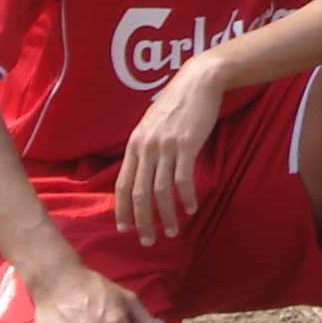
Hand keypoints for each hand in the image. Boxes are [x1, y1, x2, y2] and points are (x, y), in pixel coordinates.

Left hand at [114, 59, 221, 246]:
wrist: (199, 81)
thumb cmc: (177, 103)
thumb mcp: (152, 124)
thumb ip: (145, 146)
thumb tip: (142, 171)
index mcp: (134, 144)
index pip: (122, 184)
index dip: (122, 209)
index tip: (125, 228)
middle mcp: (146, 147)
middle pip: (139, 193)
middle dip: (142, 221)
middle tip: (148, 241)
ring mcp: (166, 146)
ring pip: (161, 191)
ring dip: (166, 215)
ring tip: (171, 231)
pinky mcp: (186, 145)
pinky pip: (183, 179)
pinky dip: (185, 198)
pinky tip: (190, 209)